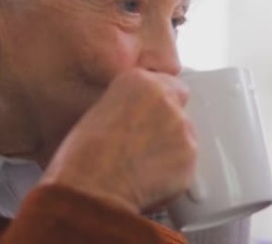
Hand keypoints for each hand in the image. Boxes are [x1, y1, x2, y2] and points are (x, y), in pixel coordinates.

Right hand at [40, 68, 196, 212]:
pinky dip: (173, 171)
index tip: (147, 116)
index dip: (157, 103)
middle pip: (179, 106)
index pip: (166, 82)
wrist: (90, 190)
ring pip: (184, 135)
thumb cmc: (81, 156)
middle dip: (166, 123)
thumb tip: (137, 116)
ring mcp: (181, 127)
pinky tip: (150, 179)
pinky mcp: (189, 156)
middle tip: (143, 144)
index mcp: (138, 81)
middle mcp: (165, 98)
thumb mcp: (97, 111)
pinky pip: (185, 162)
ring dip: (170, 147)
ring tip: (141, 165)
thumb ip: (127, 104)